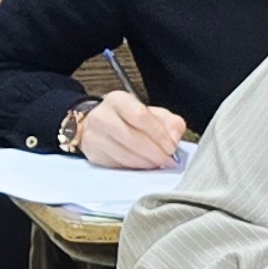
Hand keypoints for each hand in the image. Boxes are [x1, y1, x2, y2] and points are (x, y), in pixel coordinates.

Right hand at [75, 91, 190, 170]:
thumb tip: (174, 138)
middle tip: (168, 160)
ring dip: (146, 163)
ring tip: (158, 164)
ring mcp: (94, 136)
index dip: (159, 134)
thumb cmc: (129, 119)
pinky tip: (143, 166)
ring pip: (124, 154)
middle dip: (155, 153)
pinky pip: (118, 164)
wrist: (98, 125)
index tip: (171, 147)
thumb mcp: (152, 113)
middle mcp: (102, 116)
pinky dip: (135, 168)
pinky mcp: (93, 153)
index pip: (140, 116)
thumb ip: (170, 122)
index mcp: (118, 100)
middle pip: (132, 138)